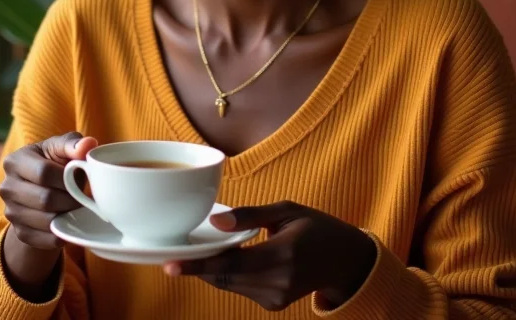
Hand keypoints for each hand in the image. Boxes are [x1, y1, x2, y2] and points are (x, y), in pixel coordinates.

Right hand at [0, 131, 97, 250]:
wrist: (43, 188)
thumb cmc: (56, 162)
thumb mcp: (63, 148)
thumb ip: (75, 144)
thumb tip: (89, 144)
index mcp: (15, 161)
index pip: (43, 173)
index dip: (67, 179)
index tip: (79, 179)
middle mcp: (7, 187)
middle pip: (45, 199)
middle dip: (70, 199)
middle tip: (83, 198)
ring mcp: (10, 212)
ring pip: (47, 221)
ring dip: (68, 216)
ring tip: (76, 207)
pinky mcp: (20, 233)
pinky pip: (47, 240)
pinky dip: (64, 232)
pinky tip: (69, 221)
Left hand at [163, 201, 376, 311]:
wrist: (344, 260)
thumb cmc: (315, 227)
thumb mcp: (286, 210)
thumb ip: (250, 216)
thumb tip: (216, 222)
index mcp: (283, 254)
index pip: (232, 263)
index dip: (199, 264)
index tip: (171, 264)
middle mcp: (279, 281)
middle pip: (225, 278)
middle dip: (197, 266)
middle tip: (171, 254)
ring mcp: (276, 298)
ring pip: (229, 284)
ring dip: (211, 268)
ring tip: (194, 250)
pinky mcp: (273, 305)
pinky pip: (240, 287)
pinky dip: (228, 273)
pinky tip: (226, 257)